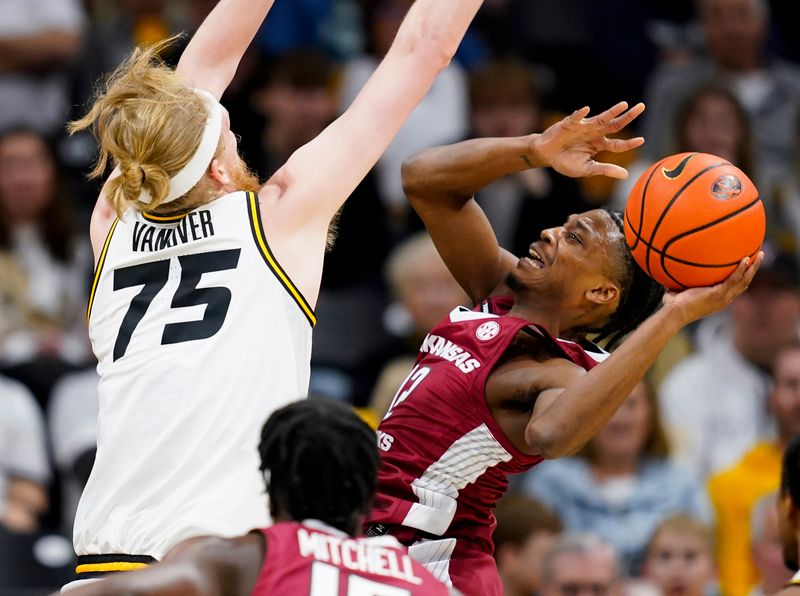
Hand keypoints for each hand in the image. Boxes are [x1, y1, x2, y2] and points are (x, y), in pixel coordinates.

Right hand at [530, 102, 644, 179]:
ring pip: (601, 118)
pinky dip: (580, 114)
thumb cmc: (566, 162)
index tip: (642, 140)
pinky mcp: (569, 124)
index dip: (629, 143)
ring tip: (624, 105)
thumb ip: (606, 170)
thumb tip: (626, 175)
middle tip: (641, 107)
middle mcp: (595, 133)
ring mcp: (583, 127)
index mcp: (599, 145)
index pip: (618, 144)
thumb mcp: (587, 169)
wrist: (546, 155)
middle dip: (628, 116)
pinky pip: (576, 118)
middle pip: (615, 124)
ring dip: (612, 111)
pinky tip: (586, 110)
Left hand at [662, 252, 763, 325]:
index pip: (736, 288)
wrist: (674, 314)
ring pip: (744, 281)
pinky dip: (741, 270)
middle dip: (753, 270)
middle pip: (745, 283)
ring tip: (760, 254)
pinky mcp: (719, 294)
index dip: (744, 277)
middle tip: (759, 257)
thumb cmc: (673, 307)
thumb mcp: (678, 292)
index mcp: (719, 300)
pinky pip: (734, 280)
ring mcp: (723, 298)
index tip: (748, 267)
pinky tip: (745, 259)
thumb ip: (677, 284)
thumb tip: (668, 273)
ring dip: (753, 267)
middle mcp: (724, 300)